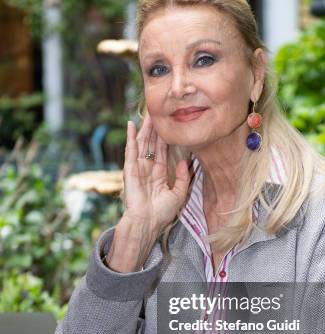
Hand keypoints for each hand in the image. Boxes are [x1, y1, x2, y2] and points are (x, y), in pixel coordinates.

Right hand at [122, 112, 189, 231]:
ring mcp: (137, 168)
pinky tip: (131, 124)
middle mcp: (147, 169)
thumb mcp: (179, 195)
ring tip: (149, 112)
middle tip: (159, 111)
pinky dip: (130, 137)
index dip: (166, 137)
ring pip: (142, 143)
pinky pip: (130, 150)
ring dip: (145, 128)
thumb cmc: (161, 214)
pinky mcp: (129, 169)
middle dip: (155, 128)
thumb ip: (183, 178)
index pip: (162, 151)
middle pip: (152, 144)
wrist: (147, 223)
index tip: (170, 124)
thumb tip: (186, 162)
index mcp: (158, 175)